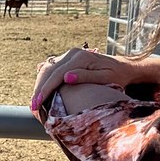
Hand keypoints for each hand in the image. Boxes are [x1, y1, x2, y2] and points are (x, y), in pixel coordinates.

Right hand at [31, 49, 159, 112]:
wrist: (126, 67)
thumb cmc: (118, 76)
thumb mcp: (106, 78)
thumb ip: (86, 77)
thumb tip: (67, 78)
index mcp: (80, 57)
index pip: (57, 74)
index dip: (46, 90)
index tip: (38, 104)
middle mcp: (72, 53)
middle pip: (48, 71)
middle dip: (40, 89)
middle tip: (33, 106)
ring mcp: (69, 55)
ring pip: (47, 69)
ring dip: (40, 85)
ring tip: (35, 102)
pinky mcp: (69, 59)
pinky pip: (52, 69)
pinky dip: (45, 80)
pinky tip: (41, 91)